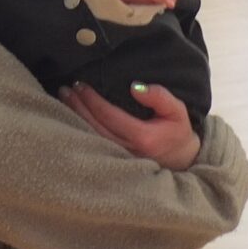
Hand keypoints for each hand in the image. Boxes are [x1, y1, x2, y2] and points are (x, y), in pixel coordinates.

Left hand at [58, 81, 199, 169]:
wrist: (183, 161)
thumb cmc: (177, 132)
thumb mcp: (176, 111)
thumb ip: (159, 96)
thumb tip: (135, 87)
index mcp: (142, 138)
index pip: (109, 116)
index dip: (92, 100)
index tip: (80, 85)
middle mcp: (128, 151)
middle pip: (95, 127)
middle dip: (78, 106)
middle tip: (66, 89)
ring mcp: (120, 160)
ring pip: (91, 138)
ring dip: (76, 117)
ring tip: (64, 98)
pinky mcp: (115, 163)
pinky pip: (94, 145)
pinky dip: (80, 129)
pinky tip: (71, 116)